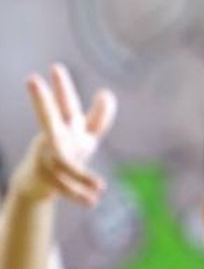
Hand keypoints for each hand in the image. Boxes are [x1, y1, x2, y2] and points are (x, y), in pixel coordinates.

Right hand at [13, 64, 116, 205]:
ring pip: (63, 163)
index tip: (55, 67)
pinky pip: (64, 187)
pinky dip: (79, 194)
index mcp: (64, 126)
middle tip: (31, 79)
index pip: (66, 105)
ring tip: (100, 187)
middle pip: (48, 120)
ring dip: (82, 176)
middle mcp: (52, 139)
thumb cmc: (63, 151)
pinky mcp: (47, 179)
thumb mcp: (83, 135)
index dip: (62, 88)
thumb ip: (97, 118)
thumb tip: (107, 94)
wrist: (37, 182)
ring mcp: (47, 158)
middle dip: (42, 102)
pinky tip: (93, 202)